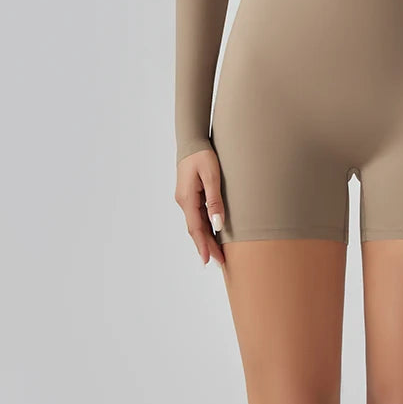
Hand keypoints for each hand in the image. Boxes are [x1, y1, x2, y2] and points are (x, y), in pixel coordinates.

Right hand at [174, 147, 225, 265]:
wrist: (192, 140)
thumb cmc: (203, 155)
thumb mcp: (212, 176)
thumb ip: (214, 200)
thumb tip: (218, 225)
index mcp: (187, 199)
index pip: (196, 228)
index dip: (204, 246)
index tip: (210, 261)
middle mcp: (183, 201)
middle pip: (195, 230)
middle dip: (206, 247)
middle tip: (219, 263)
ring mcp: (185, 199)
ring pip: (196, 224)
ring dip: (205, 239)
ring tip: (217, 254)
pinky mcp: (190, 196)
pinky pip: (197, 216)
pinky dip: (204, 229)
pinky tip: (212, 235)